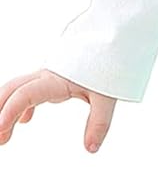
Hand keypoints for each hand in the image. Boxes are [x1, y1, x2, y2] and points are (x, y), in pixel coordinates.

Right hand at [0, 69, 116, 153]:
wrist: (111, 43)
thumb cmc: (108, 66)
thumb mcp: (106, 97)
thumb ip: (99, 123)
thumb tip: (91, 149)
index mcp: (55, 80)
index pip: (25, 95)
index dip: (10, 112)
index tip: (1, 130)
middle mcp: (45, 76)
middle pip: (11, 91)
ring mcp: (45, 77)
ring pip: (16, 91)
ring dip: (4, 109)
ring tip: (3, 137)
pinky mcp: (50, 79)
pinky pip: (28, 92)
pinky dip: (21, 106)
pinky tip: (23, 123)